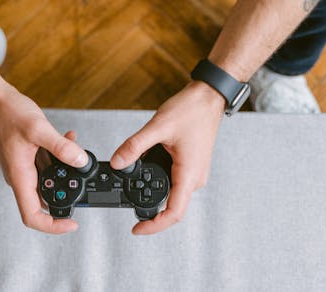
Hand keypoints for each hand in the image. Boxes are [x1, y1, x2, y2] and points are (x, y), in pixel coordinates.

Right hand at [0, 79, 87, 233]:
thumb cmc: (7, 113)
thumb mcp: (38, 129)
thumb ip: (61, 147)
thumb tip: (81, 161)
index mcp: (19, 176)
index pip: (32, 216)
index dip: (52, 226)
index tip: (71, 223)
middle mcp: (20, 176)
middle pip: (44, 200)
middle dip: (65, 191)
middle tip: (82, 179)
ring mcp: (23, 167)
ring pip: (48, 180)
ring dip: (64, 169)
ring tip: (75, 151)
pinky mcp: (26, 157)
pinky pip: (46, 164)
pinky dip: (59, 155)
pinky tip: (68, 139)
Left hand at [110, 80, 225, 234]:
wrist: (209, 97)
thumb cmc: (192, 110)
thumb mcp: (158, 127)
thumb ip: (135, 146)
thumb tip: (117, 163)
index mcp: (190, 173)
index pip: (174, 213)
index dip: (154, 226)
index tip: (137, 229)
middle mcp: (195, 177)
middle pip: (173, 207)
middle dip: (150, 210)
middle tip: (128, 205)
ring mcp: (195, 172)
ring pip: (173, 194)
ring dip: (154, 193)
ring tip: (134, 183)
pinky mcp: (192, 165)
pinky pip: (176, 182)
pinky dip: (160, 181)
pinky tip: (146, 170)